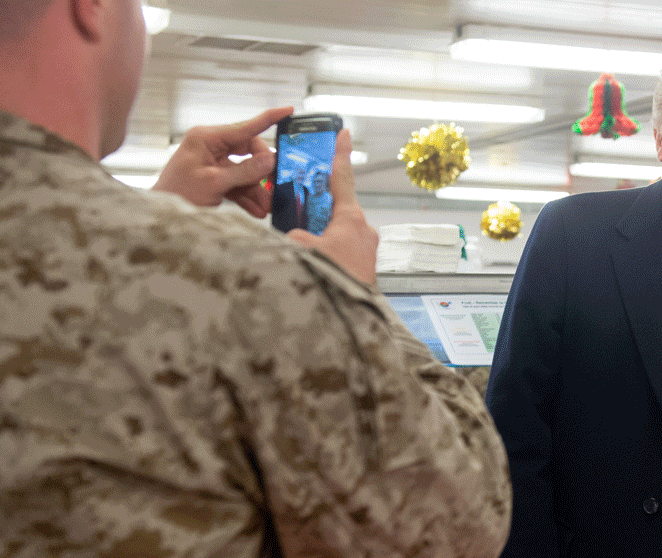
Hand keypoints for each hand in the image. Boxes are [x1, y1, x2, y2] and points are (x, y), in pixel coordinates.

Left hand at [152, 106, 293, 217]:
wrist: (160, 216)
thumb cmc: (177, 194)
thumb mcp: (214, 183)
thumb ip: (245, 171)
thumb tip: (271, 160)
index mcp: (206, 138)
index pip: (244, 127)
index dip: (268, 118)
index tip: (288, 111)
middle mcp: (211, 146)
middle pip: (249, 152)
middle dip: (262, 173)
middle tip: (276, 187)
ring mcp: (213, 162)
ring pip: (245, 171)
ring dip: (256, 189)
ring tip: (266, 207)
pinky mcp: (214, 178)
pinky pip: (237, 183)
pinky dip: (247, 196)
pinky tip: (256, 210)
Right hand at [285, 130, 378, 284]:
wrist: (353, 319)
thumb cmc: (334, 283)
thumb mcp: (302, 252)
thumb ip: (295, 236)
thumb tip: (296, 237)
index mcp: (351, 220)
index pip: (343, 178)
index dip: (340, 153)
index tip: (343, 133)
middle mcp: (364, 230)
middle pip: (338, 207)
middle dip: (320, 205)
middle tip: (305, 205)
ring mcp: (367, 248)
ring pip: (338, 231)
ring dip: (322, 233)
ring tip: (305, 246)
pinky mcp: (365, 265)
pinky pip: (343, 248)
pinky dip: (328, 249)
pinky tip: (315, 262)